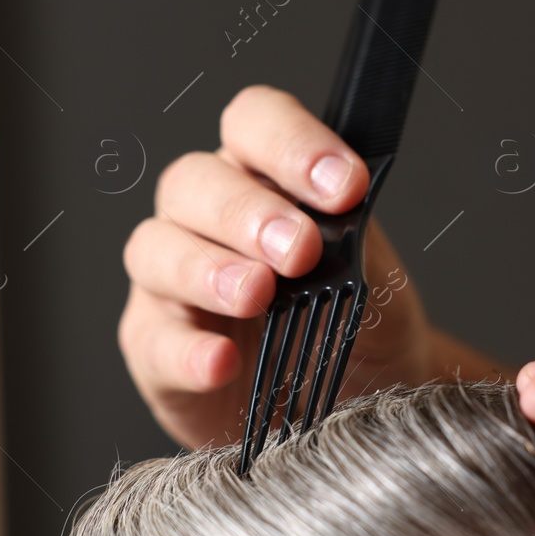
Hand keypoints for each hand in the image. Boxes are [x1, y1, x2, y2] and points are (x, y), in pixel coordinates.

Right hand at [121, 85, 497, 448]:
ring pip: (156, 248)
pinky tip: (223, 362)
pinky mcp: (155, 348)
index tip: (344, 185)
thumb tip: (341, 221)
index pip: (254, 124)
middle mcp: (206, 219)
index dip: (291, 142)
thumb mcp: (380, 286)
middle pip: (193, 181)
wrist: (354, 412)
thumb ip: (360, 248)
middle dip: (246, 211)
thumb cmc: (358, 334)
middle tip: (298, 249)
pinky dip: (187, 351)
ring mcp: (171, 282)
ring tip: (256, 293)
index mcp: (264, 180)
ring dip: (208, 268)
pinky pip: (154, 340)